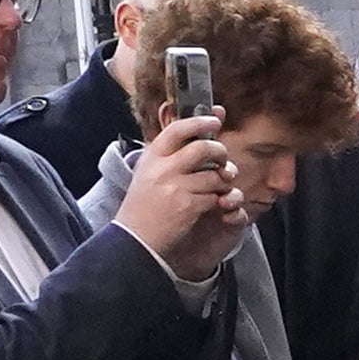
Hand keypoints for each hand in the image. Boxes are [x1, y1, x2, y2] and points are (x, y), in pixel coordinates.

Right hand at [114, 114, 253, 267]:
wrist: (135, 239)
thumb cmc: (144, 206)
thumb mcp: (149, 173)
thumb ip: (170, 154)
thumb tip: (196, 132)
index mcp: (152, 157)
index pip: (177, 129)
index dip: (200, 121)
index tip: (215, 120)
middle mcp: (162, 169)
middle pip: (203, 148)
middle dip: (220, 152)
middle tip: (223, 160)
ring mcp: (175, 187)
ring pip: (214, 175)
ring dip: (222, 181)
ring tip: (218, 187)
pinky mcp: (187, 206)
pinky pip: (214, 196)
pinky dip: (217, 200)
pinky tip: (210, 205)